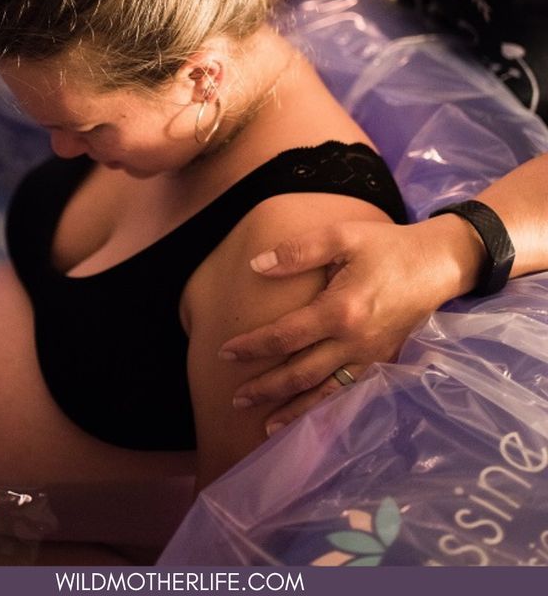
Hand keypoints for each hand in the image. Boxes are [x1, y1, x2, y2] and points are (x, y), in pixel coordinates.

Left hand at [219, 217, 473, 434]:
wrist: (437, 264)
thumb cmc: (386, 246)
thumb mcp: (341, 235)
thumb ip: (297, 251)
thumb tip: (256, 266)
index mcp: (340, 311)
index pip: (285, 337)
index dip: (253, 347)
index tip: (225, 353)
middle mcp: (354, 342)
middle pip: (301, 374)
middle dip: (265, 389)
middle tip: (235, 399)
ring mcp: (371, 357)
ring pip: (325, 393)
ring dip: (294, 411)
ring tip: (266, 425)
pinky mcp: (383, 362)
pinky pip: (349, 393)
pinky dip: (327, 410)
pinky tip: (311, 420)